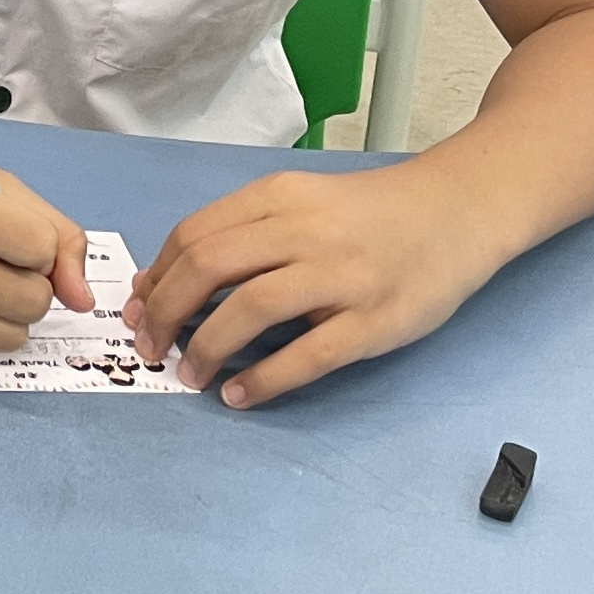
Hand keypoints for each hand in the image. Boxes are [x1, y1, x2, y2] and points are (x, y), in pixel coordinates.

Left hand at [125, 165, 503, 407]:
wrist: (457, 210)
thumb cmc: (370, 214)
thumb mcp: (301, 201)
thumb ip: (243, 232)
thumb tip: (168, 278)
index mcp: (278, 197)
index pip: (193, 236)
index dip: (155, 277)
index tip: (136, 308)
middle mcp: (304, 231)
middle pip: (208, 268)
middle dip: (164, 313)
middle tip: (148, 347)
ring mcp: (341, 276)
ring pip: (250, 309)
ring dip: (206, 348)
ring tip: (189, 375)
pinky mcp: (374, 320)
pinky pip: (308, 355)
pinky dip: (264, 379)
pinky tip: (240, 395)